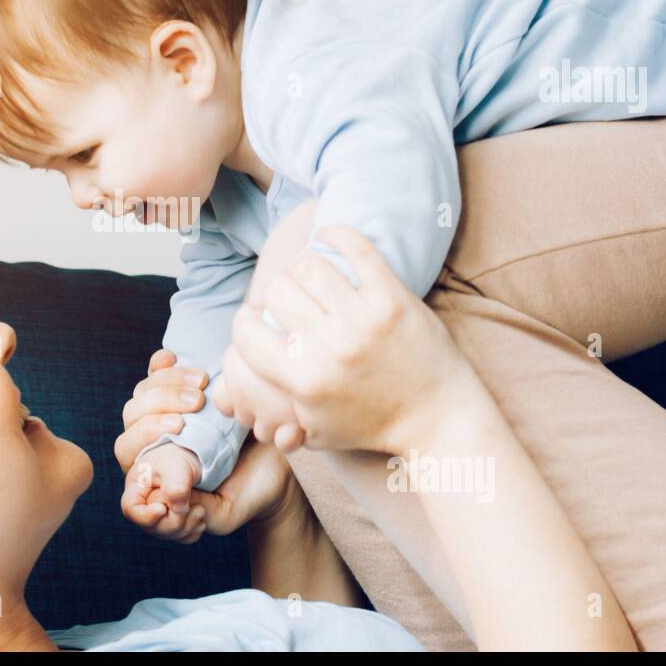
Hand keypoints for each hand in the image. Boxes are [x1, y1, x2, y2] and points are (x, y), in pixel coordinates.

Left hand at [116, 349, 296, 541]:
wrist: (280, 464)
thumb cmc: (250, 491)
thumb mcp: (225, 513)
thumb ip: (198, 514)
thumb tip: (174, 496)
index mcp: (157, 477)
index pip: (127, 463)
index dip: (138, 447)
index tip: (175, 433)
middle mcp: (155, 447)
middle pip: (131, 424)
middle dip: (158, 411)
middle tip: (196, 405)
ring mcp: (164, 418)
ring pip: (140, 397)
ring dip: (166, 386)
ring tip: (203, 383)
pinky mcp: (179, 393)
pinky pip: (154, 375)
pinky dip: (159, 365)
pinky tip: (171, 357)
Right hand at [228, 225, 482, 455]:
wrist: (437, 418)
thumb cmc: (371, 426)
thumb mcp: (314, 431)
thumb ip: (270, 413)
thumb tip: (228, 397)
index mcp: (303, 380)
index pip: (246, 333)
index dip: (244, 321)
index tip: (256, 319)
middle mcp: (330, 348)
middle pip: (277, 291)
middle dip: (276, 293)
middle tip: (290, 300)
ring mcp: (363, 320)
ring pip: (308, 265)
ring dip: (304, 267)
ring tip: (311, 277)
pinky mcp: (393, 299)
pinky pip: (356, 248)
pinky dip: (336, 235)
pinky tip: (328, 238)